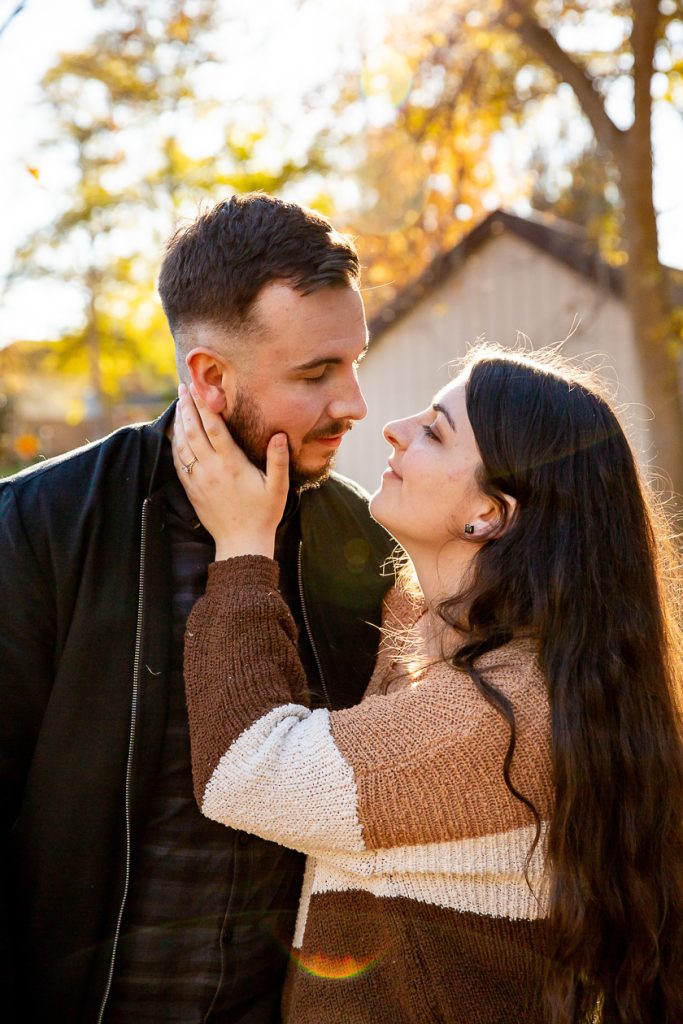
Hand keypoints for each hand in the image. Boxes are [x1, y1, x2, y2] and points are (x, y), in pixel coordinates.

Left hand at [172, 383, 289, 559]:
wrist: (241, 544)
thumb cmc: (264, 514)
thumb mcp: (278, 487)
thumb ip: (278, 460)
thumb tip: (279, 435)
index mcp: (232, 464)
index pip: (214, 427)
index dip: (205, 405)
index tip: (199, 387)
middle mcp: (211, 469)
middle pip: (193, 430)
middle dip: (187, 406)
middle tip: (183, 386)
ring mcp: (198, 480)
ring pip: (182, 444)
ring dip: (179, 422)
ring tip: (179, 404)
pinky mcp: (192, 490)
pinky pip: (178, 462)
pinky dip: (175, 444)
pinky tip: (176, 434)